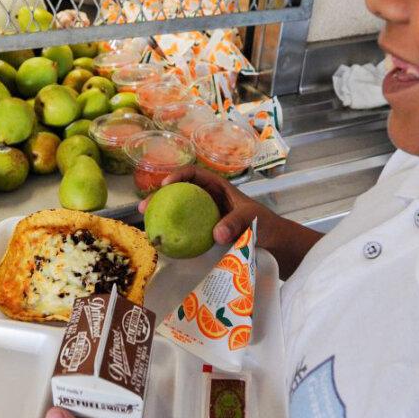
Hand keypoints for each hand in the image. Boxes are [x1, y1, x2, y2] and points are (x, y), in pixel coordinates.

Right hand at [137, 166, 266, 245]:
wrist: (274, 243)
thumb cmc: (265, 223)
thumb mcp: (252, 219)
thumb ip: (235, 223)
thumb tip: (216, 234)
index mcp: (219, 187)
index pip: (195, 174)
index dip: (178, 175)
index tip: (166, 185)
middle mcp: (209, 198)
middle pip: (180, 192)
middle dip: (160, 196)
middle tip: (144, 207)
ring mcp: (206, 215)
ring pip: (180, 209)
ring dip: (162, 213)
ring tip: (145, 222)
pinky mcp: (206, 231)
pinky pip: (186, 227)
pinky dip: (173, 230)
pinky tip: (162, 238)